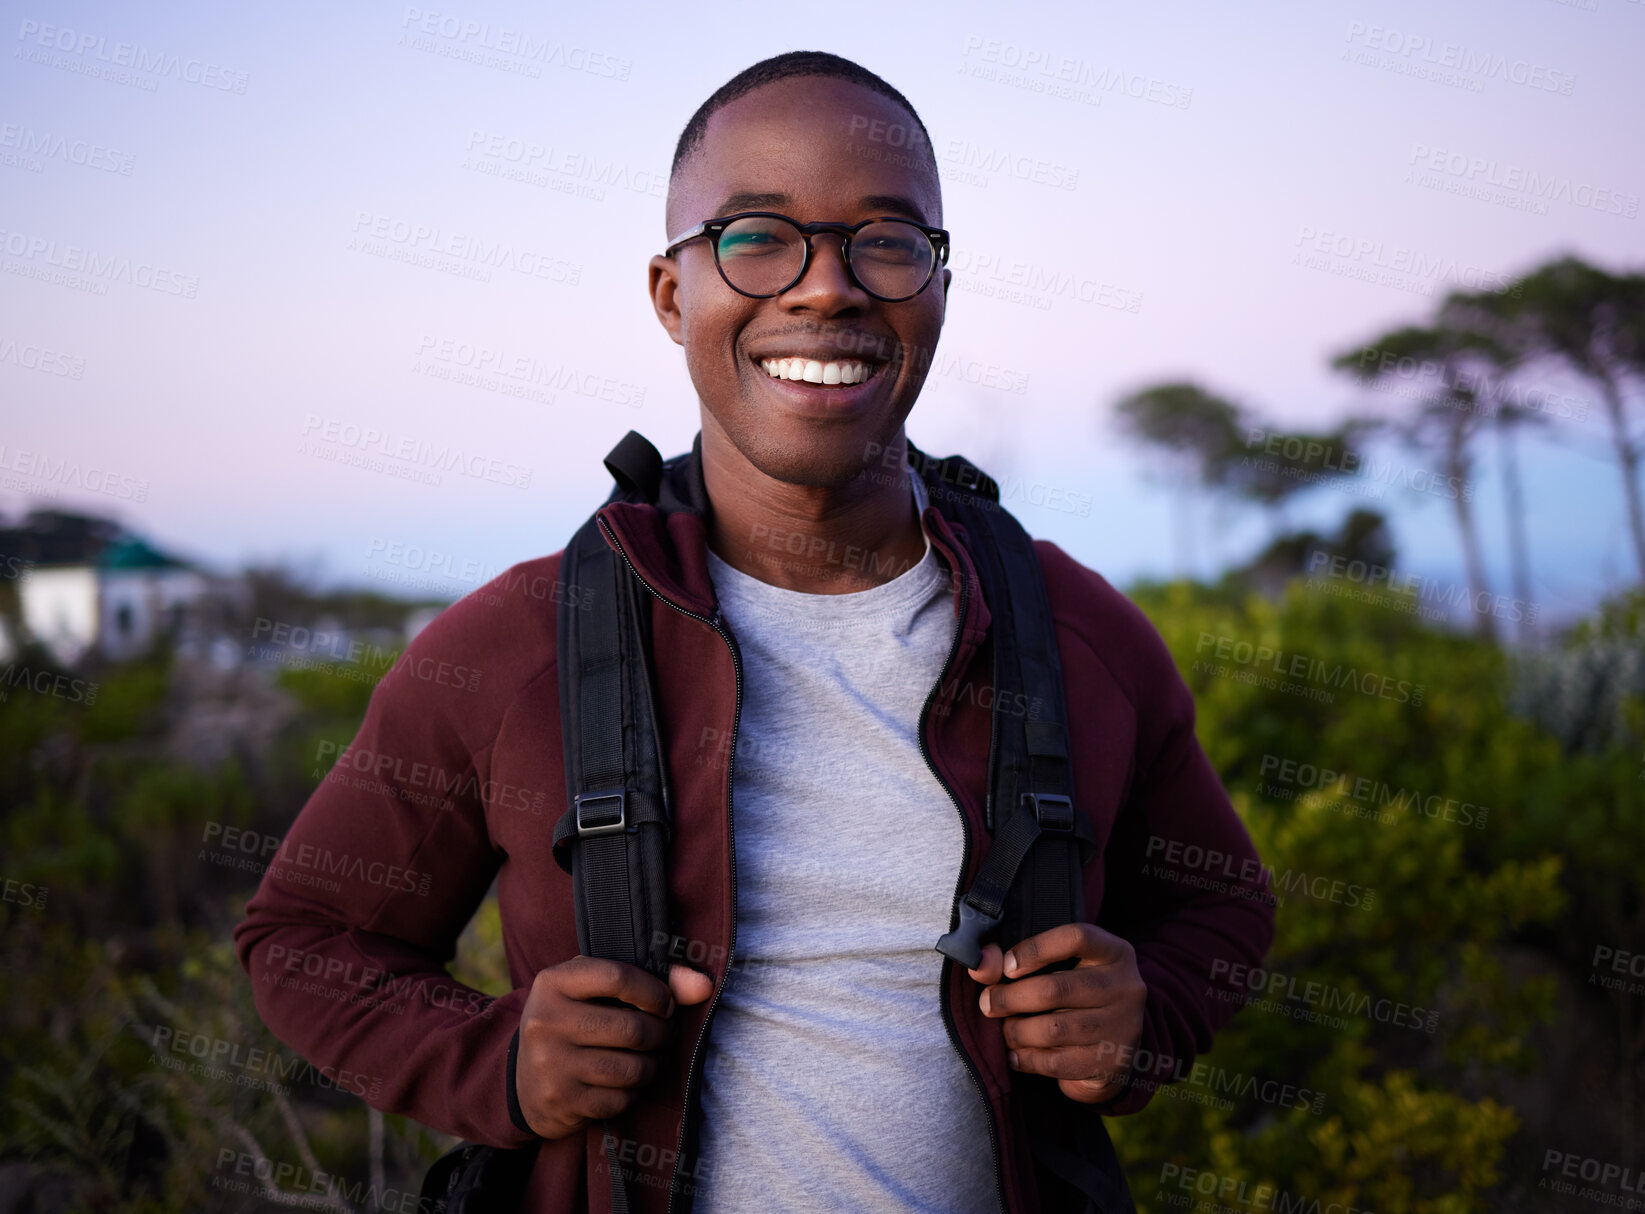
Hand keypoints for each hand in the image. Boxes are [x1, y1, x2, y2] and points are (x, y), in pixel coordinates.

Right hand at [515, 956, 714, 1138]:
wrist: (522, 1080)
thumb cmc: (573, 1022)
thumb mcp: (594, 991)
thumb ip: (650, 980)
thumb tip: (704, 986)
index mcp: (553, 982)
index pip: (618, 977)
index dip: (655, 992)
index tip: (665, 1004)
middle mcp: (545, 1021)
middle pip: (632, 1028)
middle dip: (661, 1033)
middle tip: (663, 1034)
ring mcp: (550, 1064)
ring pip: (630, 1068)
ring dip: (652, 1065)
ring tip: (649, 1057)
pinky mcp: (560, 1101)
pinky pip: (620, 1099)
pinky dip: (632, 1092)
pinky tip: (626, 1082)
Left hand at [966, 922, 1146, 1104]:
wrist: (1115, 1050)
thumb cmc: (1077, 999)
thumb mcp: (1061, 970)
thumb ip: (1015, 963)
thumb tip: (980, 966)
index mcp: (1115, 953)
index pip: (1076, 937)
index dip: (1035, 948)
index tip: (1007, 966)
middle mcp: (1126, 987)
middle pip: (1056, 988)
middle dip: (1010, 998)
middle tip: (988, 1004)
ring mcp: (1123, 1027)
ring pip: (1052, 1029)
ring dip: (1016, 1031)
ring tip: (1006, 1030)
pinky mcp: (1111, 1063)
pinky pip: (1056, 1062)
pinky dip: (1026, 1058)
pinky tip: (1015, 1054)